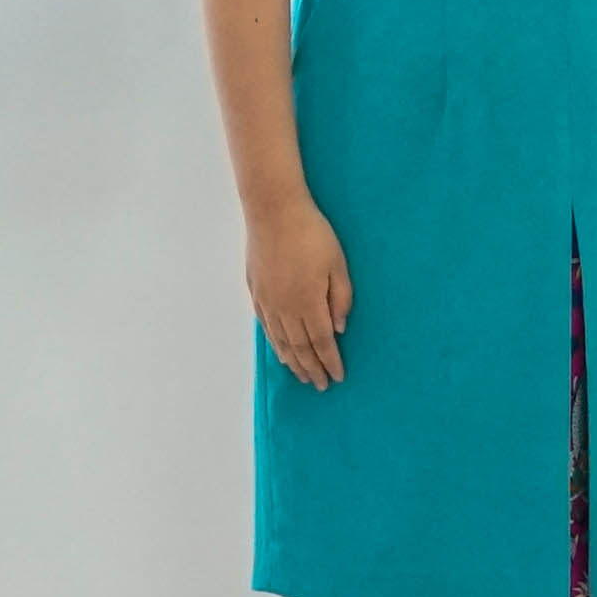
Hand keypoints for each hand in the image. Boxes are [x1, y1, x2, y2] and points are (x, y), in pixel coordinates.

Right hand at [244, 193, 350, 387]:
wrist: (273, 211)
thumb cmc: (312, 234)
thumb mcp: (337, 264)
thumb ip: (340, 298)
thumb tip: (339, 328)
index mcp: (309, 302)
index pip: (322, 342)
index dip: (330, 361)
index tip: (338, 377)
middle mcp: (286, 308)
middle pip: (301, 347)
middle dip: (313, 368)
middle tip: (321, 385)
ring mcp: (268, 302)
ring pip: (281, 341)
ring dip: (294, 362)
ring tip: (303, 376)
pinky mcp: (256, 292)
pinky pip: (266, 327)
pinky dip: (275, 344)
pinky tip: (281, 352)